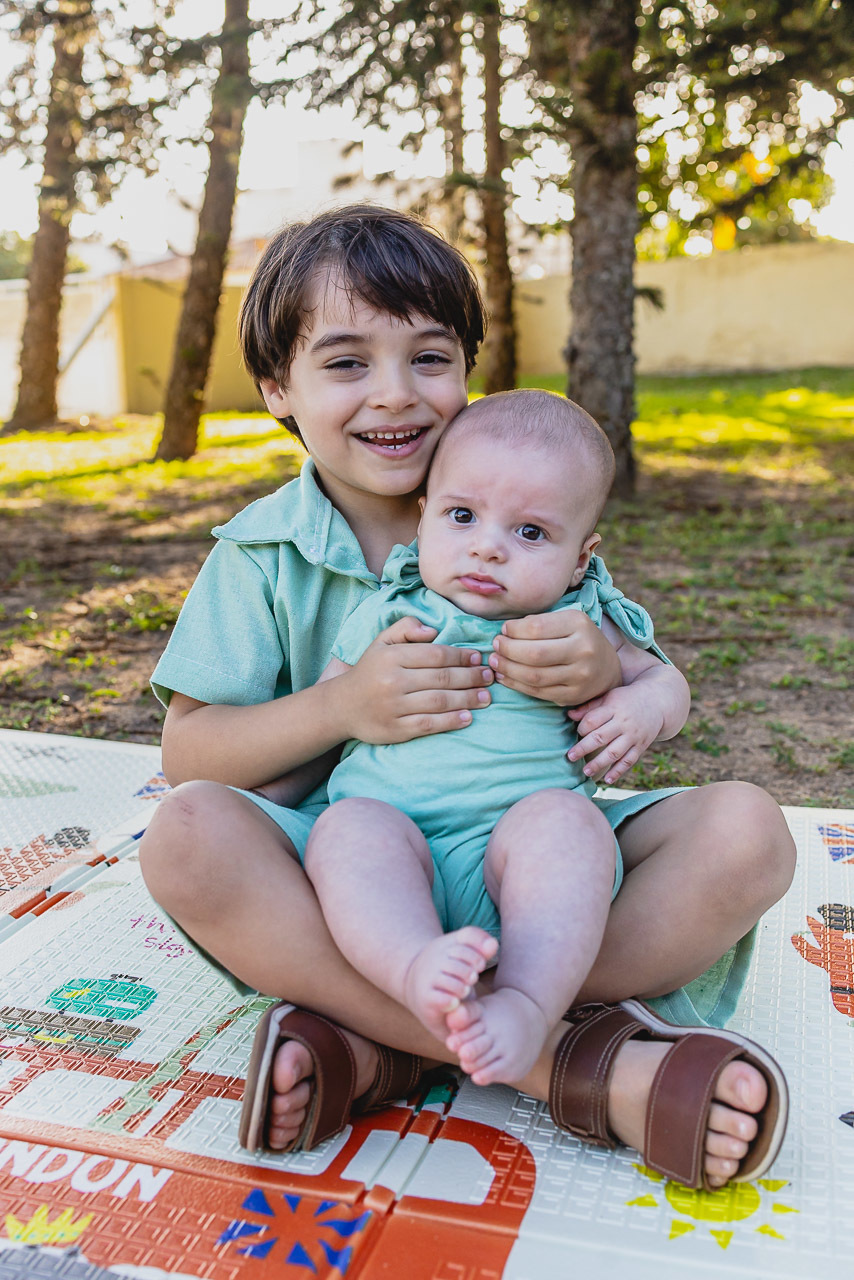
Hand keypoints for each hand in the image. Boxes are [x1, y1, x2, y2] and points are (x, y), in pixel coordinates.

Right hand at [340, 616, 492, 743]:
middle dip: (471, 677)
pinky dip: (451, 721)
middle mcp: (393, 681)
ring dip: (468, 699)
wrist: (341, 706)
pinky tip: (468, 717)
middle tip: (489, 677)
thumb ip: (405, 628)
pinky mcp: (396, 729)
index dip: (462, 656)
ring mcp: (394, 707)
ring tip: (486, 697)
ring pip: (439, 701)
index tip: (479, 657)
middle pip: (442, 678)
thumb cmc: (369, 671)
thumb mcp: (381, 642)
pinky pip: (429, 725)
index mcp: (392, 657)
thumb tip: (433, 630)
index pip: (436, 655)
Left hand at [488, 610, 620, 705]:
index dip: (514, 630)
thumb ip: (540, 622)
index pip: (537, 627)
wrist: (607, 668)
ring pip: (534, 676)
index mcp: (579, 625)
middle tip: (495, 646)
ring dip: (508, 669)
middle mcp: (583, 650)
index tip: (503, 630)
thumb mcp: (567, 620)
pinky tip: (505, 676)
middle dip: (507, 650)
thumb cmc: (579, 638)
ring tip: (495, 662)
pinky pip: (538, 692)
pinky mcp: (573, 696)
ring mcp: (579, 676)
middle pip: (534, 654)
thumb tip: (507, 631)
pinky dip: (516, 685)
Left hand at [567, 684, 664, 783]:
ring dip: (599, 763)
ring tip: (585, 772)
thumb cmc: (626, 700)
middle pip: (601, 737)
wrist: (656, 702)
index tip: (576, 732)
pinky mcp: (641, 746)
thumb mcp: (609, 697)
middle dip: (584, 748)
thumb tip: (569, 715)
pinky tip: (607, 780)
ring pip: (614, 752)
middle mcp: (624, 723)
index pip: (593, 720)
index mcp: (614, 707)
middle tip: (570, 757)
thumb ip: (590, 707)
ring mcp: (633, 736)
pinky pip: (629, 761)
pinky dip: (618, 771)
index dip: (582, 728)